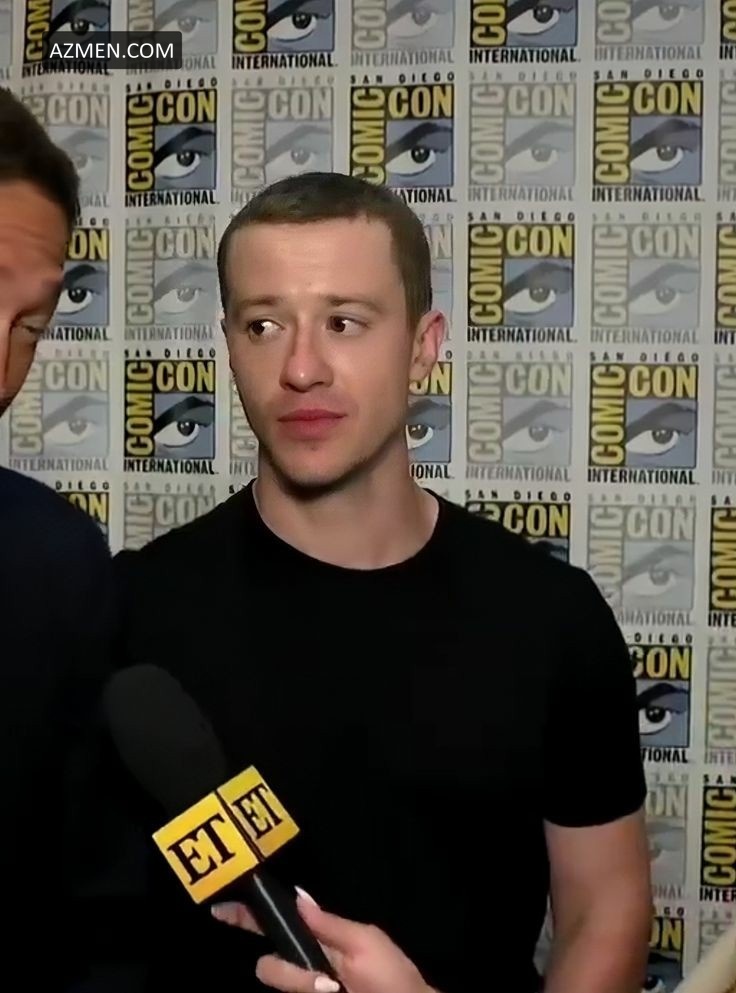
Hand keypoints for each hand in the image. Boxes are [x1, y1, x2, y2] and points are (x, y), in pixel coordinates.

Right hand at [211, 888, 434, 992]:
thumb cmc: (393, 978)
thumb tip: (295, 893)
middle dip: (289, 971)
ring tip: (335, 990)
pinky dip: (304, 989)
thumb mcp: (364, 942)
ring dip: (302, 984)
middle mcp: (306, 968)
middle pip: (269, 963)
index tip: (218, 907)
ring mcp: (305, 990)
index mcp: (319, 942)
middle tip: (326, 983)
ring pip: (278, 980)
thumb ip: (327, 923)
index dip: (247, 916)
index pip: (277, 925)